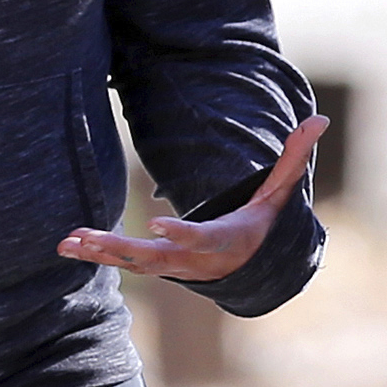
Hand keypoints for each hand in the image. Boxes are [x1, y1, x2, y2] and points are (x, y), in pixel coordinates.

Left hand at [59, 117, 328, 283]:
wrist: (249, 269)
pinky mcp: (154, 264)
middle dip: (122, 248)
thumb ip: (294, 157)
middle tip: (92, 239)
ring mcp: (171, 265)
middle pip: (154, 257)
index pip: (199, 238)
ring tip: (68, 242)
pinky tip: (65, 244)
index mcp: (221, 239)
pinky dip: (94, 253)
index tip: (156, 225)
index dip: (179, 233)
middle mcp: (191, 259)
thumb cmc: (262, 224)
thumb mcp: (280, 194)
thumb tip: (320, 117)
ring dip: (99, 251)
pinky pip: (121, 261)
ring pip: (131, 261)